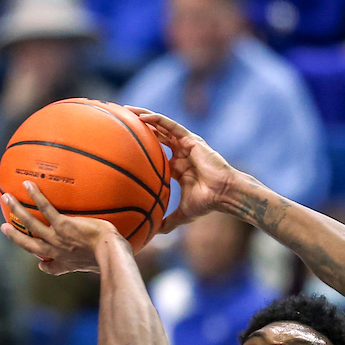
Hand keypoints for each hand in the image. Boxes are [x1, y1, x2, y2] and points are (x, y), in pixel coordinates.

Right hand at [0, 182, 116, 274]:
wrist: (109, 253)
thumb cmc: (112, 256)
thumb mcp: (105, 261)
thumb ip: (105, 256)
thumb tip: (115, 251)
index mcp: (66, 262)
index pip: (50, 267)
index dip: (44, 265)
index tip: (40, 264)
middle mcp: (56, 251)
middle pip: (28, 244)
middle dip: (14, 236)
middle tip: (3, 227)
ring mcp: (56, 238)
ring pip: (30, 223)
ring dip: (16, 210)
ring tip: (6, 197)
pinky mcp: (62, 225)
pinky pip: (45, 209)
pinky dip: (35, 196)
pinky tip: (27, 184)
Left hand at [127, 108, 250, 233]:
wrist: (224, 195)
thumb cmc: (207, 203)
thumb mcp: (182, 214)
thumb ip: (168, 222)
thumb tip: (153, 234)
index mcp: (178, 167)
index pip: (157, 152)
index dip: (142, 147)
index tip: (123, 145)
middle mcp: (181, 153)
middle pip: (156, 134)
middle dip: (139, 126)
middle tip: (121, 119)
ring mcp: (186, 144)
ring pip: (162, 125)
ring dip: (144, 116)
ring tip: (127, 109)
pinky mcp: (191, 139)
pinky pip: (171, 126)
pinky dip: (157, 120)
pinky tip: (141, 116)